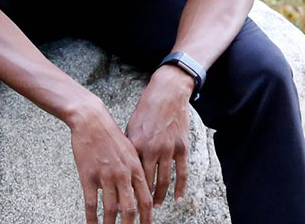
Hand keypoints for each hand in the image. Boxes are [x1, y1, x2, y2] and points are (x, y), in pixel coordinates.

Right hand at [66, 96, 152, 223]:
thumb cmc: (111, 136)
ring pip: (111, 209)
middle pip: (130, 208)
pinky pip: (91, 203)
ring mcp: (106, 176)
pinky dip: (92, 218)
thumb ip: (134, 172)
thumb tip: (136, 191)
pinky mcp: (88, 176)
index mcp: (136, 168)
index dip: (147, 216)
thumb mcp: (130, 152)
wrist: (92, 120)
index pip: (145, 198)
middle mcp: (123, 174)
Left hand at [126, 65, 194, 206]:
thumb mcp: (131, 127)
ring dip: (159, 196)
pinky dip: (180, 188)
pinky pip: (182, 172)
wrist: (167, 93)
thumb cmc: (146, 110)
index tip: (122, 201)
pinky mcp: (182, 147)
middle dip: (141, 199)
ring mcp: (168, 149)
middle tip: (137, 211)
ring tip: (154, 207)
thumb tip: (123, 165)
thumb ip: (129, 147)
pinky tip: (178, 199)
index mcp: (135, 145)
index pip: (129, 174)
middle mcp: (151, 149)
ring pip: (164, 180)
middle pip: (145, 182)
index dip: (126, 190)